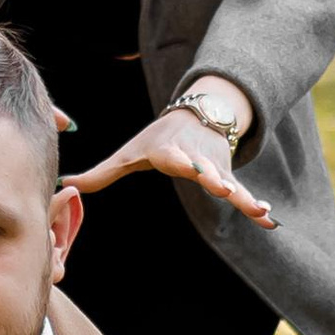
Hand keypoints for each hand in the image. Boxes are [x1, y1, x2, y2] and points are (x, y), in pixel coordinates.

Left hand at [69, 87, 274, 226]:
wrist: (198, 115)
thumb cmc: (157, 140)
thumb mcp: (129, 154)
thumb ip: (101, 173)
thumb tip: (65, 183)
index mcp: (169, 150)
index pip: (173, 155)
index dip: (181, 159)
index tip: (189, 166)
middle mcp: (195, 157)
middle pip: (205, 169)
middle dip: (214, 178)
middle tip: (224, 188)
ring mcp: (214, 166)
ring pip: (229, 182)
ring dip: (243, 197)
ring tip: (258, 210)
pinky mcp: (228, 175)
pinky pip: (243, 192)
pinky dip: (255, 205)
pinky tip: (269, 219)